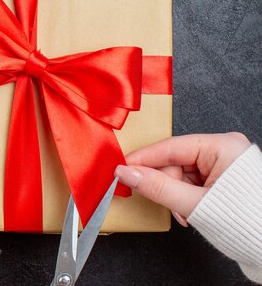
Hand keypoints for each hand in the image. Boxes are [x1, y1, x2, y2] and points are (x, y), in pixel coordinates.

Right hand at [114, 132, 250, 225]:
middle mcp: (224, 148)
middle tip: (165, 203)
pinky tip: (189, 209)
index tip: (121, 167)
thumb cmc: (245, 221)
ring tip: (185, 212)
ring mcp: (224, 162)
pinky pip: (190, 179)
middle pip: (174, 160)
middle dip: (166, 184)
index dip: (143, 159)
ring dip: (175, 193)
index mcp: (223, 146)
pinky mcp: (222, 174)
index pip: (171, 147)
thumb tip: (127, 173)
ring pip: (180, 172)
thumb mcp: (194, 203)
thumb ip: (157, 187)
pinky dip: (184, 195)